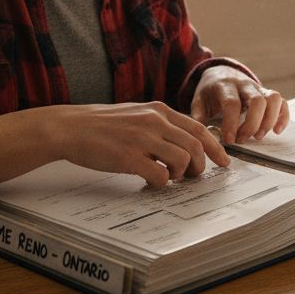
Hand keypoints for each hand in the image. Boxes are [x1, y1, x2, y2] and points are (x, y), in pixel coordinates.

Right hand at [0, 102, 229, 190]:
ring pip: (183, 160)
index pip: (198, 129)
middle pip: (196, 146)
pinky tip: (152, 183)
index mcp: (159, 110)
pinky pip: (159, 175)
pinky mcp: (128, 157)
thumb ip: (160, 126)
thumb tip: (183, 144)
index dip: (216, 147)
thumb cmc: (102, 125)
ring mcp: (142, 139)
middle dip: (201, 166)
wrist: (70, 127)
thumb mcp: (136, 115)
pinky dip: (162, 183)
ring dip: (181, 175)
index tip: (224, 162)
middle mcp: (155, 121)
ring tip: (170, 179)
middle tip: (194, 177)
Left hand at [190, 66, 288, 143]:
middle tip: (243, 140)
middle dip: (252, 124)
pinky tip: (276, 131)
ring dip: (269, 121)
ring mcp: (258, 88)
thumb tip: (202, 138)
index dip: (232, 123)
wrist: (220, 73)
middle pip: (257, 101)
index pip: (232, 103)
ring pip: (273, 99)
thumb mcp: (198, 101)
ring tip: (258, 136)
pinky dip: (283, 117)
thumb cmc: (209, 92)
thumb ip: (198, 118)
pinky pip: (282, 102)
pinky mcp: (267, 93)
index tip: (229, 140)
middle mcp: (244, 84)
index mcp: (224, 85)